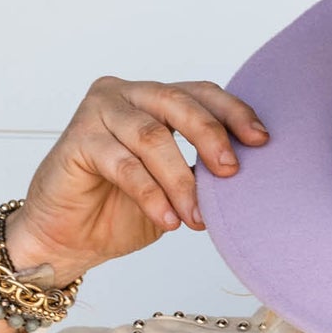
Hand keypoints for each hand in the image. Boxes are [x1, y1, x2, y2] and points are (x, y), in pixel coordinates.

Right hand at [4, 77, 269, 284]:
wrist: (69, 239)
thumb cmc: (121, 210)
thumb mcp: (175, 189)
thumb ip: (201, 171)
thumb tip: (250, 173)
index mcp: (153, 99)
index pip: (200, 93)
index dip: (233, 113)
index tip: (262, 141)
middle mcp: (125, 95)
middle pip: (177, 103)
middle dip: (211, 137)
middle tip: (232, 172)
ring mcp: (98, 113)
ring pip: (151, 136)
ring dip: (180, 180)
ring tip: (196, 218)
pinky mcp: (77, 140)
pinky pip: (124, 165)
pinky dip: (151, 195)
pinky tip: (169, 221)